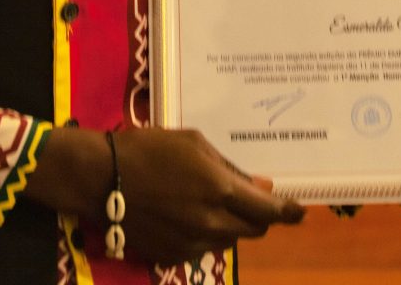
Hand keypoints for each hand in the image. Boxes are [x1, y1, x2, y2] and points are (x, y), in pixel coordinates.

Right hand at [23, 126, 303, 264]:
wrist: (101, 177)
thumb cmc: (149, 148)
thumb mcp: (194, 144)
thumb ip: (229, 168)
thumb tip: (260, 187)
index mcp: (219, 190)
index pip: (268, 212)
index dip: (289, 213)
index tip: (300, 212)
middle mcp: (211, 223)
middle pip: (252, 230)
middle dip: (258, 217)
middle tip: (251, 199)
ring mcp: (191, 244)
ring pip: (229, 241)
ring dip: (231, 225)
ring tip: (210, 201)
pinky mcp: (172, 257)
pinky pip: (203, 248)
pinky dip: (207, 234)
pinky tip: (188, 214)